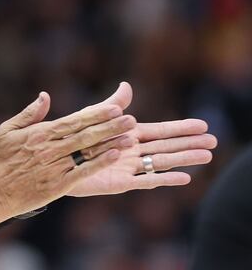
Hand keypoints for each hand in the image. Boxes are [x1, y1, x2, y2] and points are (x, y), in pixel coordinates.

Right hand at [0, 84, 135, 231]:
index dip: (95, 115)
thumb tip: (45, 96)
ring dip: (110, 144)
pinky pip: (83, 172)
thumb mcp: (8, 130)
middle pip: (85, 135)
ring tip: (131, 138)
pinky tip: (113, 157)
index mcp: (39, 134)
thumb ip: (29, 113)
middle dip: (110, 127)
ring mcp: (55, 167)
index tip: (115, 108)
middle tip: (131, 120)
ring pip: (87, 153)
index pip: (73, 121)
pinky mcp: (58, 185)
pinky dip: (99, 164)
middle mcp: (50, 149)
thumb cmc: (0, 159)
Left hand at [67, 119, 215, 195]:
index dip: (181, 128)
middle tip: (214, 142)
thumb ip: (111, 105)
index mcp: (127, 135)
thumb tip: (127, 86)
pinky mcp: (119, 182)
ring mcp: (128, 168)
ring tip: (207, 156)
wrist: (54, 161)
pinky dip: (165, 178)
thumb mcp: (92, 117)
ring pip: (161, 162)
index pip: (160, 131)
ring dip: (184, 159)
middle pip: (167, 146)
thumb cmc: (72, 137)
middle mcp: (132, 152)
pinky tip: (185, 178)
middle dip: (190, 143)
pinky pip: (145, 181)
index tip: (202, 125)